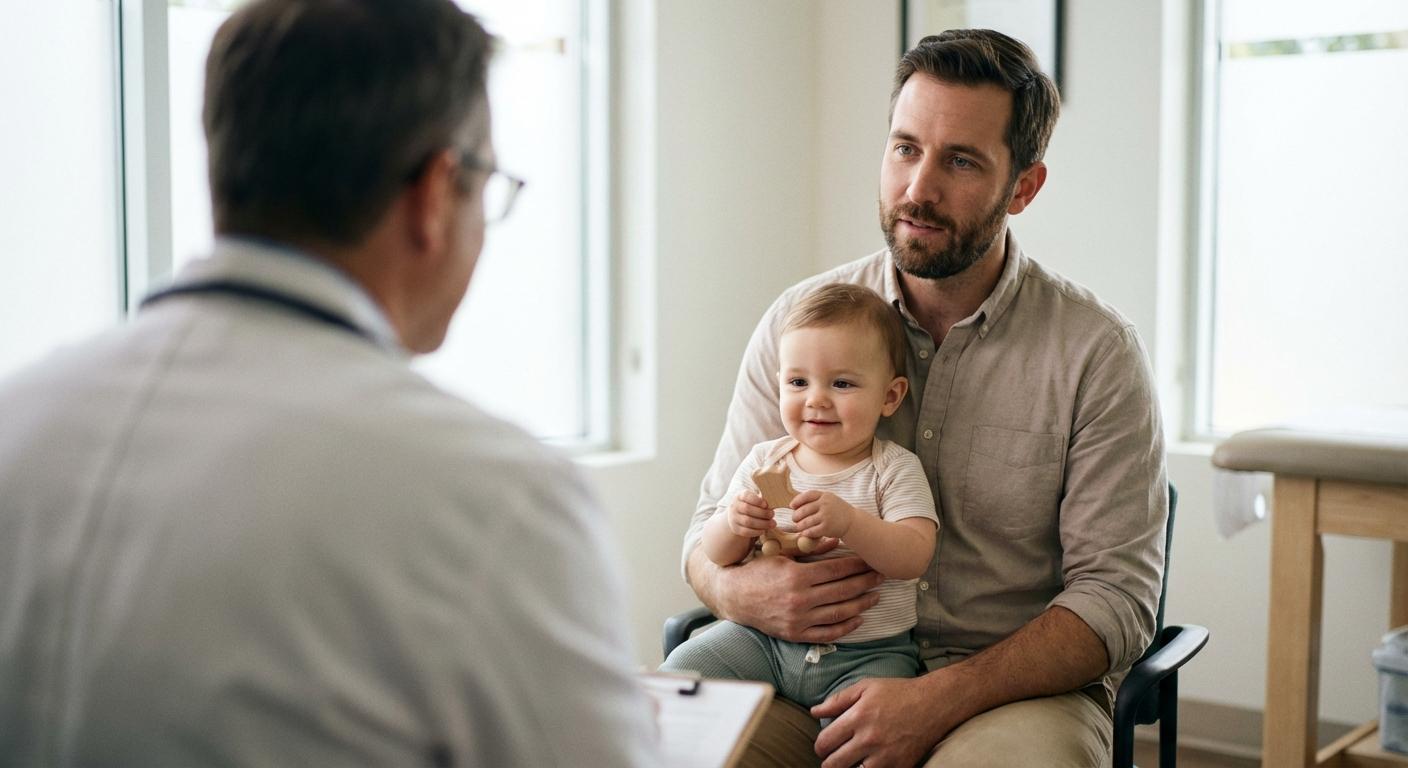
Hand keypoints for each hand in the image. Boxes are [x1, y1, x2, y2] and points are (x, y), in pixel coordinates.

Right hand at [712, 552, 883, 642]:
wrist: (735, 597)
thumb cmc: (758, 571)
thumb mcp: (782, 555)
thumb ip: (809, 550)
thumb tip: (836, 541)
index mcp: (797, 576)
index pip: (837, 570)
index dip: (857, 565)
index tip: (871, 560)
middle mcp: (800, 600)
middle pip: (843, 591)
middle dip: (865, 582)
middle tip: (881, 576)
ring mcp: (799, 619)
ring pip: (839, 613)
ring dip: (862, 604)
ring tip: (876, 596)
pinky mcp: (796, 634)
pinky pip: (827, 633)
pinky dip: (846, 628)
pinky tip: (859, 619)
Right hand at [726, 490, 773, 537]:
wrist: (738, 516)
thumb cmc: (751, 506)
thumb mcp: (754, 500)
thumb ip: (761, 502)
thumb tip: (769, 508)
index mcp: (740, 496)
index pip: (746, 496)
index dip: (757, 500)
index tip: (766, 504)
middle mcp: (735, 506)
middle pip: (747, 509)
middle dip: (762, 513)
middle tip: (772, 515)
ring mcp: (734, 518)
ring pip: (747, 521)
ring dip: (762, 523)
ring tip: (772, 524)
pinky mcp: (736, 529)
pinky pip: (745, 531)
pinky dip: (756, 532)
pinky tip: (764, 530)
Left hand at [789, 490, 855, 539]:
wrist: (853, 522)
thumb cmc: (838, 511)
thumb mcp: (830, 499)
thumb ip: (816, 500)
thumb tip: (795, 504)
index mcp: (825, 496)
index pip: (807, 495)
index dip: (797, 501)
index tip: (792, 506)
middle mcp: (825, 504)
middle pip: (803, 510)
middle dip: (796, 516)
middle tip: (794, 519)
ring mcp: (826, 516)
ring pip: (806, 522)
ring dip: (799, 526)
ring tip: (799, 527)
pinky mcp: (827, 528)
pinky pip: (812, 531)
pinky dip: (806, 533)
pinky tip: (805, 534)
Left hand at [810, 677, 955, 767]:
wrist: (934, 704)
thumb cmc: (898, 692)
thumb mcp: (866, 687)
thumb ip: (837, 700)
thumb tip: (814, 711)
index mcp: (858, 717)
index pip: (825, 742)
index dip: (820, 746)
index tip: (823, 746)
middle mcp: (869, 739)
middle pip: (834, 764)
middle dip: (829, 762)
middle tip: (832, 758)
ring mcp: (885, 756)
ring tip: (848, 763)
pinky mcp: (900, 766)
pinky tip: (867, 764)